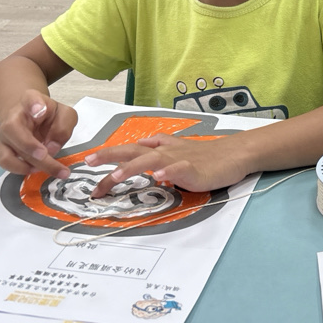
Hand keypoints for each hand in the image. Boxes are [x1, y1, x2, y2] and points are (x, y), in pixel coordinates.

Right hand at [0, 91, 76, 178]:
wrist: (31, 117)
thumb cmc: (49, 115)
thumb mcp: (64, 114)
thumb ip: (63, 127)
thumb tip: (52, 147)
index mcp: (30, 100)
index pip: (30, 98)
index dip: (34, 104)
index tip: (40, 110)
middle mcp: (13, 117)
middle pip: (14, 130)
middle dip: (31, 147)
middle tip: (47, 155)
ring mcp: (5, 135)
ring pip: (8, 149)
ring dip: (28, 163)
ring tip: (48, 167)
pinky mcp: (3, 149)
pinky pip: (6, 162)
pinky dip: (21, 169)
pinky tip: (36, 169)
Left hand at [86, 132, 249, 197]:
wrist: (234, 154)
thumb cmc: (207, 155)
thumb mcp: (178, 150)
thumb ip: (159, 147)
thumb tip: (141, 145)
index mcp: (160, 149)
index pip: (129, 151)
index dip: (108, 154)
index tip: (88, 161)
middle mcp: (165, 151)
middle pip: (133, 151)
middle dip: (110, 155)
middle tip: (90, 161)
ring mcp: (179, 159)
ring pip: (151, 160)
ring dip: (132, 167)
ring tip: (115, 175)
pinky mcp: (194, 169)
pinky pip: (180, 169)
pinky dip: (169, 172)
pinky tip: (160, 177)